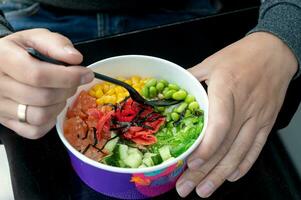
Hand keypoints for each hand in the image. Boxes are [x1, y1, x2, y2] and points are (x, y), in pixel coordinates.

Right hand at [0, 28, 93, 138]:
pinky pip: (34, 131)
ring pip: (39, 116)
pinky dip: (50, 121)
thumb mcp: (34, 38)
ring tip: (61, 93)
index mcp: (2, 59)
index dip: (68, 77)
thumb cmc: (20, 51)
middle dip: (67, 89)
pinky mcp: (6, 123)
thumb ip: (55, 44)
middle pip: (43, 97)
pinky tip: (51, 106)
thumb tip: (75, 58)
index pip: (38, 75)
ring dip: (60, 105)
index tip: (86, 74)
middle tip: (73, 82)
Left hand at [176, 32, 297, 197]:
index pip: (219, 125)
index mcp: (226, 90)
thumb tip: (167, 92)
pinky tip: (231, 177)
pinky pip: (256, 148)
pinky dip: (243, 165)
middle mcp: (244, 108)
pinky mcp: (266, 123)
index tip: (191, 164)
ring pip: (240, 152)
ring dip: (221, 175)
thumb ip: (189, 79)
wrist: (274, 52)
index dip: (206, 148)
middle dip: (205, 172)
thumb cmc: (240, 57)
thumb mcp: (210, 62)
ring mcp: (258, 118)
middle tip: (186, 189)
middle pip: (225, 146)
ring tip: (204, 191)